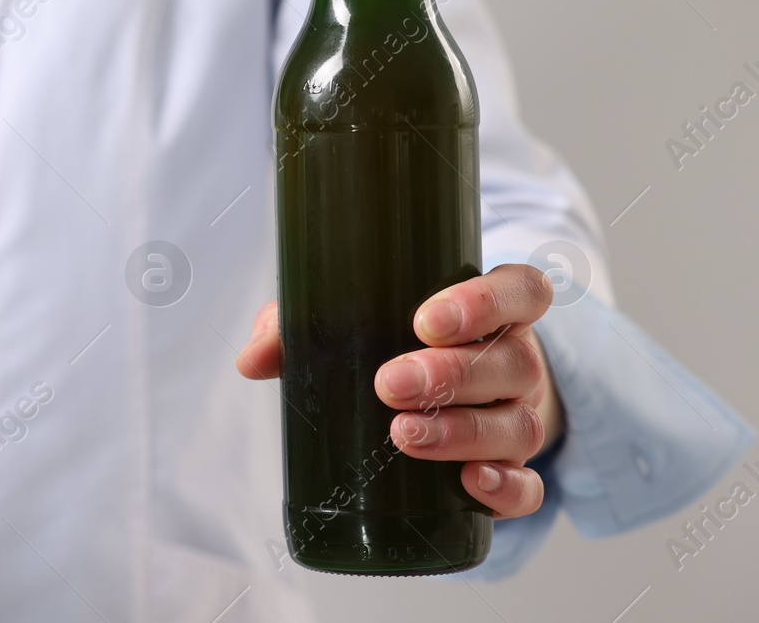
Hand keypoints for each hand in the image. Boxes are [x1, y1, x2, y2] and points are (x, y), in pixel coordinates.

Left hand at [235, 263, 564, 518]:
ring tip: (403, 434)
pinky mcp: (517, 469)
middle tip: (390, 384)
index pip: (518, 291)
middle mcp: (517, 359)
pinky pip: (529, 486)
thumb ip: (302, 327)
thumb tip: (250, 360)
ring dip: (461, 431)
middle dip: (451, 374)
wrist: (454, 398)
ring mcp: (522, 416)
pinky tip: (470, 483)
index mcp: (493, 309)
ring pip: (516, 424)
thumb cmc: (395, 344)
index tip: (425, 320)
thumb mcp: (354, 322)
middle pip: (511, 361)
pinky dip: (505, 488)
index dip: (484, 302)